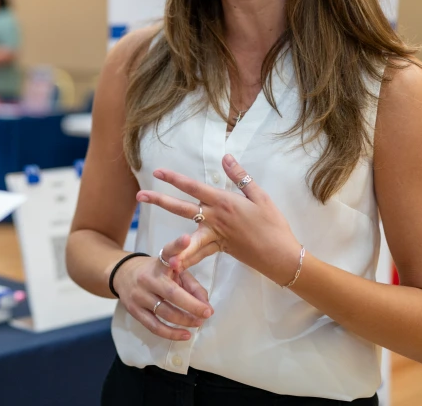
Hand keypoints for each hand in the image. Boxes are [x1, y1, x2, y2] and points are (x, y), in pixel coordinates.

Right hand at [111, 239, 212, 341]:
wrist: (122, 275)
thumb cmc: (154, 272)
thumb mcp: (172, 270)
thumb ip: (191, 284)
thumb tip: (205, 303)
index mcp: (159, 264)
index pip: (168, 252)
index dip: (178, 245)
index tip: (187, 238)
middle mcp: (148, 278)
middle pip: (172, 293)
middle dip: (192, 305)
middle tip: (208, 312)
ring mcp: (139, 296)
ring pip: (165, 312)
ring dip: (185, 320)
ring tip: (199, 323)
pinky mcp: (134, 311)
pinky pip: (154, 327)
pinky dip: (171, 333)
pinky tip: (185, 334)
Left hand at [137, 154, 302, 285]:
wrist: (281, 255)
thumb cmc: (273, 224)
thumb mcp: (260, 196)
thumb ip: (240, 176)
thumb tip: (226, 157)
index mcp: (223, 202)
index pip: (193, 187)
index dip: (175, 179)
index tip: (158, 172)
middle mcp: (215, 218)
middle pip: (181, 208)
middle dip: (160, 201)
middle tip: (140, 196)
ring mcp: (216, 235)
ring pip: (187, 236)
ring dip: (168, 239)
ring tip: (153, 245)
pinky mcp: (220, 249)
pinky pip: (199, 254)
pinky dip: (187, 259)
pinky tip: (173, 264)